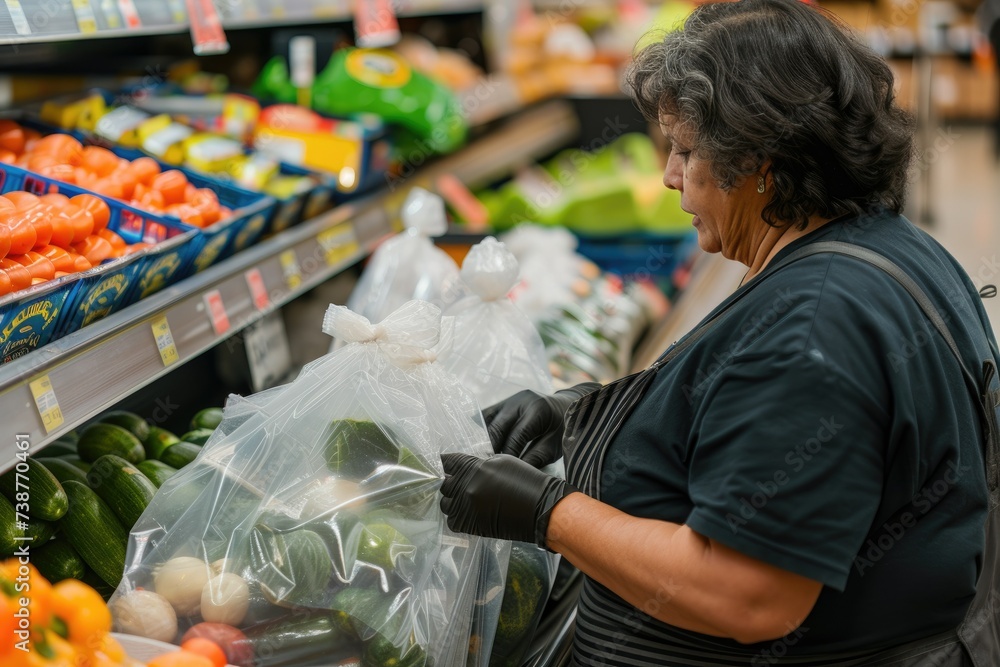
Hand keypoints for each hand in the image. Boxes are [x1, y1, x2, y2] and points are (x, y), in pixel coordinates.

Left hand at [439, 453, 577, 546]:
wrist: (540, 509)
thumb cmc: (526, 482)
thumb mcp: (502, 462)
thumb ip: (480, 464)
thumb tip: (467, 469)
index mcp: (474, 468)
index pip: (448, 462)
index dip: (447, 463)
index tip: (449, 466)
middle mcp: (466, 487)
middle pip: (445, 484)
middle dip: (452, 483)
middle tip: (462, 485)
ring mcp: (466, 507)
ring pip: (446, 504)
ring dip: (453, 501)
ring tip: (467, 500)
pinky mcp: (470, 525)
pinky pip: (452, 521)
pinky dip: (458, 517)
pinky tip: (469, 513)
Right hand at [483, 383, 599, 467]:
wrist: (565, 406)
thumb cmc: (562, 428)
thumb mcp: (555, 445)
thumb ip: (536, 457)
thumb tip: (516, 473)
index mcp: (537, 410)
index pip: (516, 436)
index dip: (508, 455)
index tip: (501, 471)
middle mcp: (520, 401)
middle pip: (497, 427)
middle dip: (490, 449)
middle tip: (485, 467)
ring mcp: (509, 399)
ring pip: (487, 420)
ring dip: (482, 440)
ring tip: (479, 458)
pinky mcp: (503, 402)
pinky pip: (487, 416)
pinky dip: (481, 430)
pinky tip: (477, 445)